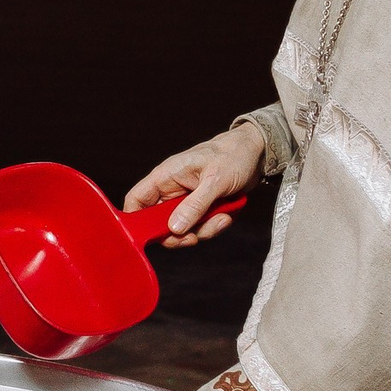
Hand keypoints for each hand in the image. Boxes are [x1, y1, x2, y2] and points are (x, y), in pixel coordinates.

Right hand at [123, 120, 266, 247]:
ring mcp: (185, 202)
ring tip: (222, 215)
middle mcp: (171, 191)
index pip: (136, 200)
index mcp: (165, 176)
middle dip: (178, 234)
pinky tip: (226, 213)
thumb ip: (195, 205)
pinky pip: (199, 228)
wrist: (256, 153)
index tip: (149, 237)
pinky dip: (214, 226)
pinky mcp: (200, 209)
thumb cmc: (233, 155)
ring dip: (203, 230)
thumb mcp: (215, 180)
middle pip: (158, 224)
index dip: (135, 221)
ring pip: (182, 230)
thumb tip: (174, 228)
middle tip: (194, 236)